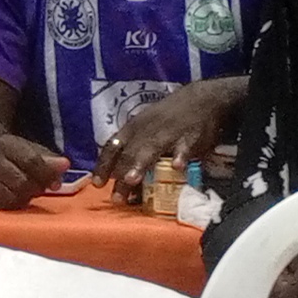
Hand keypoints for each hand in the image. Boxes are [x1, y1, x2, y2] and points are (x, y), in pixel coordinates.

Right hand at [0, 131, 67, 208]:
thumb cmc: (9, 153)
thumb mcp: (27, 148)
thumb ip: (47, 158)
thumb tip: (65, 165)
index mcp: (6, 146)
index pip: (31, 161)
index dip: (46, 174)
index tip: (55, 183)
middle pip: (22, 183)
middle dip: (36, 189)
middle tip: (40, 189)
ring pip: (11, 198)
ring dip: (25, 199)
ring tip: (27, 194)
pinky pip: (1, 206)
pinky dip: (13, 205)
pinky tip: (16, 199)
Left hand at [96, 76, 240, 199]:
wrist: (201, 99)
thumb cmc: (169, 118)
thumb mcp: (148, 129)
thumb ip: (136, 154)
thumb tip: (125, 183)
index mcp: (133, 128)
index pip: (113, 146)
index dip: (103, 165)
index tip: (96, 184)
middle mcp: (146, 131)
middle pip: (129, 154)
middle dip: (121, 175)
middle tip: (116, 198)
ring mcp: (168, 133)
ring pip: (151, 149)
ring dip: (140, 164)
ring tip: (132, 180)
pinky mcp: (189, 137)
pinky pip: (183, 147)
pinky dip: (180, 156)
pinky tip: (177, 167)